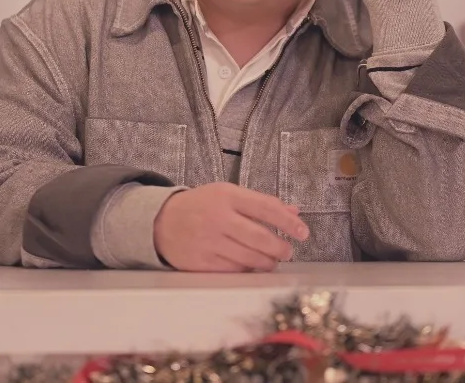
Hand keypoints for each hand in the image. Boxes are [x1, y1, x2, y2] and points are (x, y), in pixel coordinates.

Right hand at [154, 183, 307, 271]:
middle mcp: (218, 218)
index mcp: (226, 196)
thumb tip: (294, 211)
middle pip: (260, 237)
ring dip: (267, 262)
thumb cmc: (200, 206)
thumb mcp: (227, 194)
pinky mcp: (202, 263)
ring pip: (250, 258)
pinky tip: (251, 266)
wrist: (161, 222)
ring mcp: (209, 242)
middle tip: (288, 251)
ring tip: (272, 260)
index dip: (288, 222)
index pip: (266, 208)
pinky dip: (247, 270)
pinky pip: (234, 270)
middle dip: (280, 248)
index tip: (303, 232)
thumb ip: (260, 203)